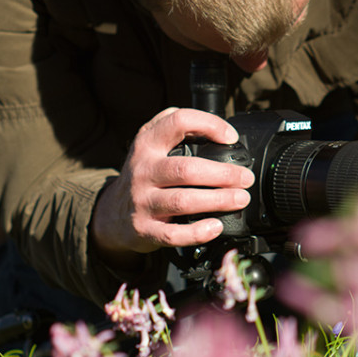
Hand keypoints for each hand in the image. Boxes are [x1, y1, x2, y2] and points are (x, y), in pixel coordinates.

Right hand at [91, 107, 253, 267]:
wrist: (112, 213)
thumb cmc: (144, 174)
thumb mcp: (150, 142)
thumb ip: (176, 126)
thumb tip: (217, 126)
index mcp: (148, 144)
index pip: (178, 122)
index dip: (209, 125)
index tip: (231, 138)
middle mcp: (143, 170)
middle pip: (186, 169)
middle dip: (223, 174)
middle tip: (245, 178)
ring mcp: (142, 201)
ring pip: (182, 200)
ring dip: (217, 200)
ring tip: (240, 199)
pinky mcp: (144, 229)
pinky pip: (172, 234)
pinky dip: (197, 232)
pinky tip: (215, 227)